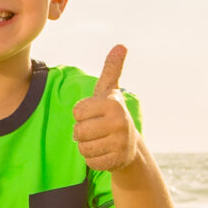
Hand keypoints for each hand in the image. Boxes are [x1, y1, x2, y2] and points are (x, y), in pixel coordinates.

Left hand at [73, 45, 137, 172]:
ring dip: (87, 146)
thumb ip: (112, 69)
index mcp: (113, 103)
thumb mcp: (110, 91)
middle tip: (96, 130)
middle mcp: (119, 122)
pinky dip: (93, 160)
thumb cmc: (112, 113)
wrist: (130, 145)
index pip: (77, 112)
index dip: (82, 114)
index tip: (95, 114)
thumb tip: (121, 46)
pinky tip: (105, 153)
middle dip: (82, 133)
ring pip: (83, 148)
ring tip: (100, 141)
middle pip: (78, 131)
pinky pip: (90, 162)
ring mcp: (120, 142)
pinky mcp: (118, 160)